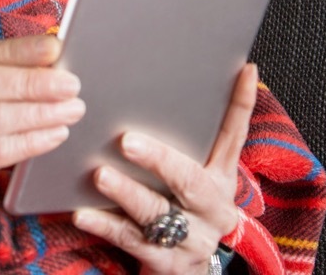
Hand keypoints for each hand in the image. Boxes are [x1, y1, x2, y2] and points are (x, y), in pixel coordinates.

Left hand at [72, 63, 256, 273]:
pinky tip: (82, 213)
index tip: (243, 70)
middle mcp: (214, 207)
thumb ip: (185, 140)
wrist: (185, 271)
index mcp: (221, 177)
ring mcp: (194, 238)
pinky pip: (132, 241)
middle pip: (190, 180)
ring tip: (100, 174)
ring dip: (127, 192)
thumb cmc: (180, 207)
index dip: (241, 104)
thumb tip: (161, 86)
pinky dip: (105, 225)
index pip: (234, 135)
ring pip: (157, 213)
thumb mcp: (193, 176)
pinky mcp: (169, 264)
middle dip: (159, 159)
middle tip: (126, 141)